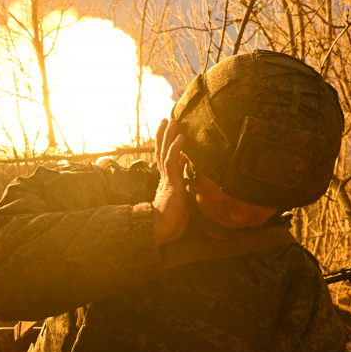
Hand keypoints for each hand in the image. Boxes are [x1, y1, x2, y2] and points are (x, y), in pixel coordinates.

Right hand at [152, 119, 188, 245]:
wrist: (161, 231)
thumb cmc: (171, 222)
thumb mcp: (182, 203)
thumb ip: (183, 192)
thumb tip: (188, 184)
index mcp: (167, 181)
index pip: (166, 158)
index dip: (168, 144)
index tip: (172, 133)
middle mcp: (165, 177)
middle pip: (162, 150)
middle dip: (165, 134)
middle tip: (167, 119)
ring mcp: (167, 178)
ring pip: (165, 152)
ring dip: (169, 135)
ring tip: (172, 121)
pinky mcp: (171, 182)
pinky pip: (172, 162)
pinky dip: (176, 148)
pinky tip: (181, 137)